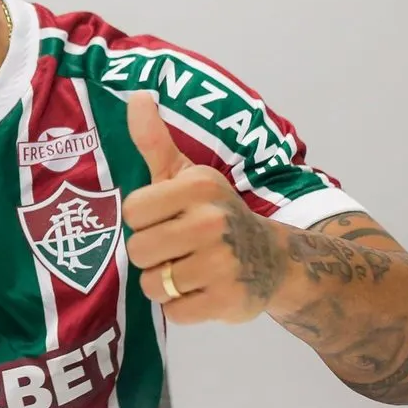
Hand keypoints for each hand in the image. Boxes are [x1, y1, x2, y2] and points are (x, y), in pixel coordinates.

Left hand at [123, 91, 286, 322]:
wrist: (275, 260)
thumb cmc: (215, 212)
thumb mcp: (188, 175)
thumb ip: (155, 140)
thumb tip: (136, 95)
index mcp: (199, 187)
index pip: (132, 212)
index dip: (144, 220)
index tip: (166, 218)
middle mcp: (212, 222)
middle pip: (139, 250)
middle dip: (152, 255)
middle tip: (177, 248)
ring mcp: (222, 264)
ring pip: (153, 285)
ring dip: (165, 283)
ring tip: (189, 270)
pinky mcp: (227, 301)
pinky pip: (174, 312)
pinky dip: (182, 307)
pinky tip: (201, 291)